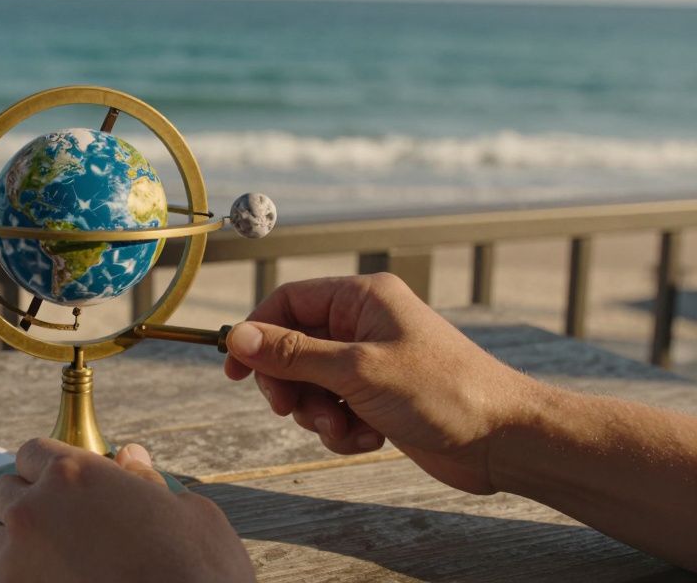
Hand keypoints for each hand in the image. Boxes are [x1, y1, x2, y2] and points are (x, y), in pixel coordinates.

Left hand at [0, 438, 251, 582]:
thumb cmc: (200, 572)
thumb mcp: (188, 513)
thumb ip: (146, 480)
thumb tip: (131, 458)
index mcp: (73, 475)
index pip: (32, 452)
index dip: (51, 468)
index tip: (68, 487)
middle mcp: (34, 511)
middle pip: (5, 493)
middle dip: (30, 503)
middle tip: (66, 526)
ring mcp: (17, 562)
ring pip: (2, 541)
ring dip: (26, 546)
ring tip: (70, 566)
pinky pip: (8, 579)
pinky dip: (30, 581)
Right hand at [224, 274, 534, 493]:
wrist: (504, 440)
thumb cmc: (443, 391)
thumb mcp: (356, 370)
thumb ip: (293, 354)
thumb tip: (238, 336)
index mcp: (362, 298)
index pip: (288, 302)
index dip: (256, 334)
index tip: (234, 370)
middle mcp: (364, 323)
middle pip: (293, 347)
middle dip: (290, 384)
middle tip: (290, 410)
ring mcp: (372, 362)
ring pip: (311, 384)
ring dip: (317, 413)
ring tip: (344, 428)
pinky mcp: (380, 397)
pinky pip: (335, 408)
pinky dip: (342, 428)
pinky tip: (368, 438)